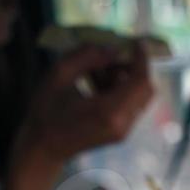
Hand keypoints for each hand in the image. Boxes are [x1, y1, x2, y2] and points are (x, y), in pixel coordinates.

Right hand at [12, 43, 153, 178]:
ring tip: (92, 71)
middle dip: (131, 68)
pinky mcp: (119, 132)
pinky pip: (128, 104)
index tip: (136, 41)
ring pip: (136, 95)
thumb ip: (87, 56)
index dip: (142, 59)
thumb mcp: (59, 74)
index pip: (140, 82)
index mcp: (108, 112)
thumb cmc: (46, 111)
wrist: (44, 148)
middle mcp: (121, 124)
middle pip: (144, 89)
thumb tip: (113, 48)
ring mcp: (122, 131)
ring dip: (121, 77)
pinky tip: (93, 83)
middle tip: (109, 55)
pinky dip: (116, 88)